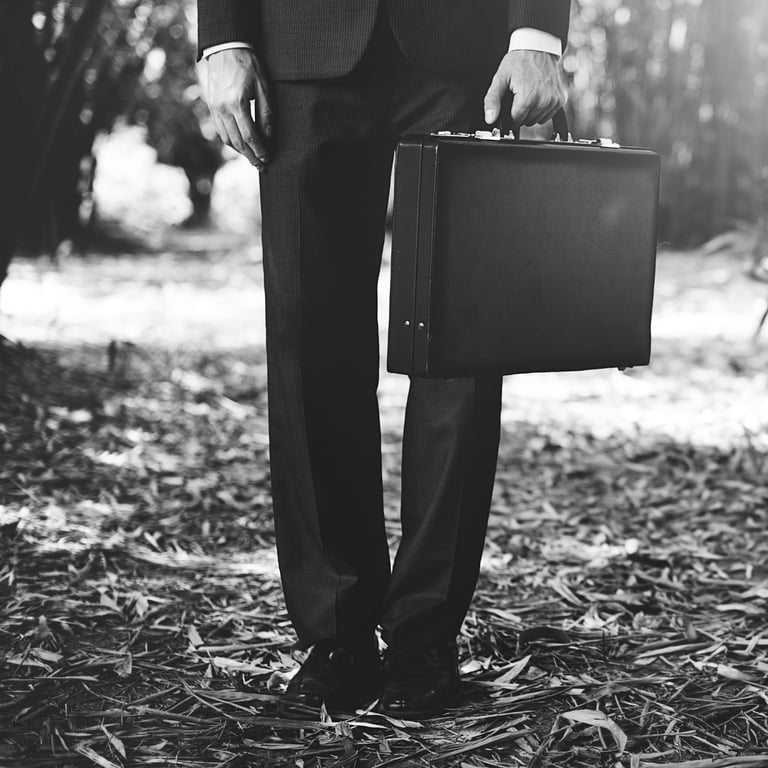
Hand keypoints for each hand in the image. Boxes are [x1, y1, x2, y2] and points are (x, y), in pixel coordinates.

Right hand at [201, 48, 271, 169]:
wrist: (225, 48)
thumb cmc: (248, 65)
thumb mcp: (264, 87)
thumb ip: (266, 114)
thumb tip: (268, 137)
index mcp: (237, 103)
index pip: (250, 136)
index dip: (260, 150)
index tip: (268, 159)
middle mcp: (223, 108)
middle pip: (238, 142)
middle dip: (251, 156)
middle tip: (262, 166)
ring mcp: (214, 108)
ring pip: (227, 139)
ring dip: (240, 152)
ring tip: (252, 158)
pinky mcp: (211, 106)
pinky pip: (220, 131)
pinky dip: (231, 141)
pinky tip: (241, 145)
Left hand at [483, 50, 565, 128]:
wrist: (539, 46)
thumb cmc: (519, 60)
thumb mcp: (500, 78)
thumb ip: (492, 100)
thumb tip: (490, 119)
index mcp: (528, 99)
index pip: (515, 121)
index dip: (509, 114)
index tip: (510, 101)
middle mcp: (543, 102)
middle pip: (526, 121)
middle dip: (520, 112)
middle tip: (519, 94)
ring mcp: (554, 101)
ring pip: (536, 120)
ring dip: (531, 112)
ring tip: (529, 93)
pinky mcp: (560, 100)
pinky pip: (547, 115)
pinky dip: (541, 109)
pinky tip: (538, 95)